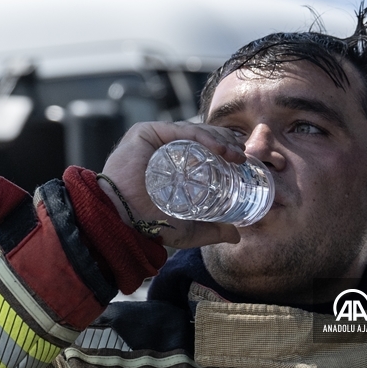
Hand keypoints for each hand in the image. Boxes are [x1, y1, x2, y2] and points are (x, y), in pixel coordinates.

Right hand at [98, 122, 246, 248]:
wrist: (123, 222)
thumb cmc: (149, 225)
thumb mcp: (189, 230)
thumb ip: (212, 231)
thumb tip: (236, 236)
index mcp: (170, 165)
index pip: (201, 150)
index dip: (224, 150)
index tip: (243, 158)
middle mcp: (163, 150)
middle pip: (200, 137)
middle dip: (226, 141)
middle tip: (243, 153)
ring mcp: (155, 140)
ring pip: (193, 131)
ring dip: (220, 139)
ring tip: (237, 154)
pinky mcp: (145, 132)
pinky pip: (180, 130)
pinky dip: (203, 136)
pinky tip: (220, 149)